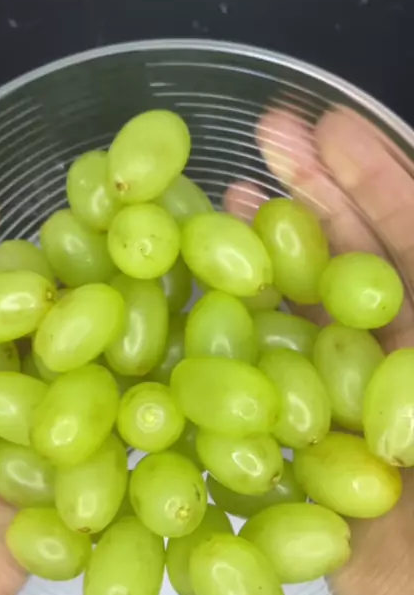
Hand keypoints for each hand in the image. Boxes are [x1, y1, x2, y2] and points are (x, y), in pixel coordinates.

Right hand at [226, 106, 413, 594]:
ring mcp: (352, 422)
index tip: (327, 123)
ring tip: (232, 198)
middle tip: (267, 136)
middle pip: (359, 268)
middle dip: (318, 196)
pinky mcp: (304, 471)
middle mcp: (401, 375)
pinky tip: (199, 310)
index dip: (375, 175)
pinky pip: (261, 396)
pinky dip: (232, 347)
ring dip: (273, 260)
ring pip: (307, 322)